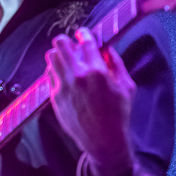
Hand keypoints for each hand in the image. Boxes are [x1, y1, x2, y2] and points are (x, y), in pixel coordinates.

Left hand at [45, 27, 136, 174]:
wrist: (103, 141)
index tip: (83, 33)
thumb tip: (106, 49)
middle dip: (66, 41)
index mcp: (97, 71)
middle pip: (60, 44)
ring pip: (50, 58)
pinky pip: (49, 75)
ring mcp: (62, 87)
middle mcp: (77, 76)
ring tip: (68, 60)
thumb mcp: (127, 86)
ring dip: (59, 55)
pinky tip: (64, 75)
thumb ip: (116, 63)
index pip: (85, 41)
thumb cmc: (119, 114)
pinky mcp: (54, 97)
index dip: (84, 34)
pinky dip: (55, 71)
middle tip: (73, 46)